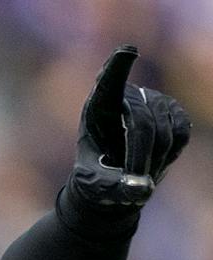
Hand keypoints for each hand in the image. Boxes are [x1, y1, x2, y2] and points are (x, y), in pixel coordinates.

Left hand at [66, 46, 190, 226]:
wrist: (114, 176)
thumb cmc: (95, 177)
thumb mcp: (93, 186)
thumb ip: (111, 188)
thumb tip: (137, 193)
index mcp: (97, 108)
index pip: (107, 84)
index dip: (117, 69)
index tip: (126, 53)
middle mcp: (127, 97)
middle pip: (141, 123)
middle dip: (140, 157)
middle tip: (137, 187)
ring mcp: (153, 101)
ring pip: (164, 132)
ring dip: (153, 161)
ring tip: (138, 173)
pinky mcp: (173, 111)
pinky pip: (180, 134)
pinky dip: (169, 154)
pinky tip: (153, 158)